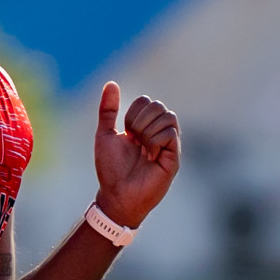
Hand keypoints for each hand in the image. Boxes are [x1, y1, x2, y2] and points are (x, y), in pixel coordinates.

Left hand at [92, 81, 179, 228]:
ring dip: (148, 130)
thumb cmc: (111, 169)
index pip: (147, 102)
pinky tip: (149, 155)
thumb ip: (108, 110)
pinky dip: (155, 140)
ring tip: (141, 148)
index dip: (134, 112)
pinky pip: (170, 134)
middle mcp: (159, 134)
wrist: (116, 195)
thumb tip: (111, 83)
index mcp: (144, 127)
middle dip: (140, 119)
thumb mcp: (105, 135)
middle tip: (133, 139)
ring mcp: (168, 146)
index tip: (126, 132)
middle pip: (158, 106)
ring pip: (168, 117)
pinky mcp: (173, 158)